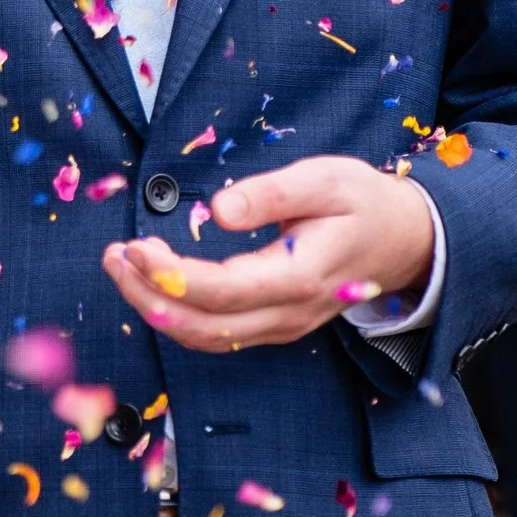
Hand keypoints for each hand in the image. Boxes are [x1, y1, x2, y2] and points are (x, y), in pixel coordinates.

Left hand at [104, 154, 436, 353]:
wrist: (405, 240)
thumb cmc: (363, 202)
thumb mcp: (325, 179)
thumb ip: (271, 193)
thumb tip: (218, 209)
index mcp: (302, 276)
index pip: (222, 291)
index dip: (170, 274)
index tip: (133, 246)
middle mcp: (289, 313)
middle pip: (204, 325)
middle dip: (147, 295)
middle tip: (112, 255)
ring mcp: (282, 326)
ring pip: (206, 337)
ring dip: (156, 308)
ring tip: (121, 265)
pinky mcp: (274, 325)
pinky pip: (217, 334)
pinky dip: (178, 314)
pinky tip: (153, 280)